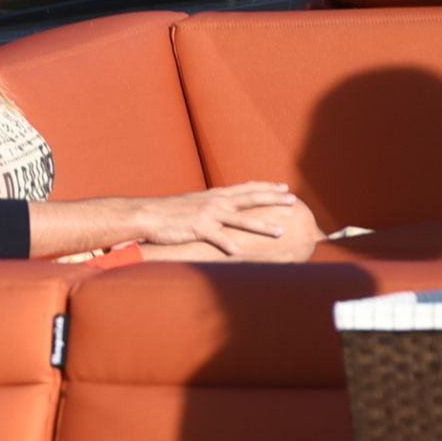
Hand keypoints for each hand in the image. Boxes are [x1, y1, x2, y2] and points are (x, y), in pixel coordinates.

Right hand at [134, 182, 296, 256]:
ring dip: (263, 226)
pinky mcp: (199, 228)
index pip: (246, 187)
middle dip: (273, 199)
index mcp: (215, 195)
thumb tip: (222, 213)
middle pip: (250, 198)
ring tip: (281, 231)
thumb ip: (210, 207)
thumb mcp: (193, 204)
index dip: (266, 187)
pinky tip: (242, 254)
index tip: (284, 187)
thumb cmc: (169, 212)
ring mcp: (208, 214)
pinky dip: (231, 246)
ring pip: (242, 220)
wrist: (148, 214)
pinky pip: (220, 239)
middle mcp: (216, 201)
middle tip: (293, 200)